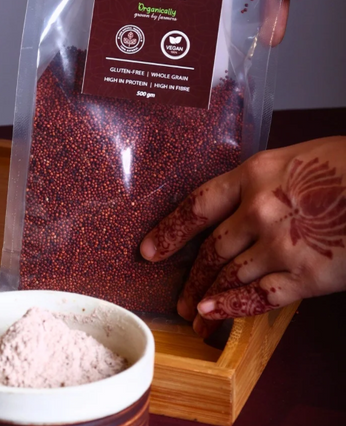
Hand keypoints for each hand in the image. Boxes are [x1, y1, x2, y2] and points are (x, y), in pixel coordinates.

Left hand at [139, 136, 345, 336]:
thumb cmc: (345, 164)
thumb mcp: (291, 159)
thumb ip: (260, 182)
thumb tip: (238, 204)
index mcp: (252, 175)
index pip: (196, 206)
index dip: (169, 231)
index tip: (149, 249)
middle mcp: (258, 210)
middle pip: (210, 250)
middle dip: (188, 277)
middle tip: (176, 298)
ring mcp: (281, 244)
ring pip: (228, 276)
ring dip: (206, 299)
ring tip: (193, 317)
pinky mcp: (309, 274)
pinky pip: (260, 296)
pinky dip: (233, 308)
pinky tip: (214, 315)